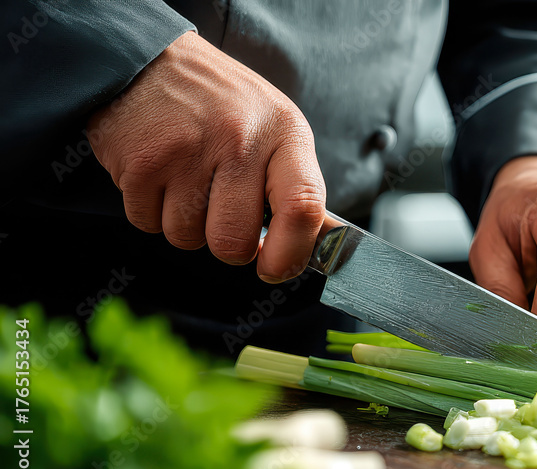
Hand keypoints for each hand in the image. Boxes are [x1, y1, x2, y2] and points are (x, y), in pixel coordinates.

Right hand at [87, 31, 328, 282]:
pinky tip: (160, 173)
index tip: (275, 269)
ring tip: (187, 179)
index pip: (303, 208)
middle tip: (221, 213)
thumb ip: (295, 184)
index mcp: (284, 133)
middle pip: (235, 242)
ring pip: (187, 238)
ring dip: (185, 224)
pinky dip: (151, 210)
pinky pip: (148, 224)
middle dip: (227, 245)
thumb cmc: (221, 104)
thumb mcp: (274, 128)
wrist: (145, 59)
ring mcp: (188, 151)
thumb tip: (322, 243)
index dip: (291, 255)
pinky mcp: (142, 163)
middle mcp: (239, 140)